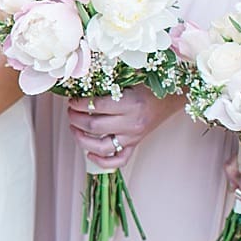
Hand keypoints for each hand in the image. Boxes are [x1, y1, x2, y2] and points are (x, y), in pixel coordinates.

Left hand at [66, 88, 183, 169]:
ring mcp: (133, 137)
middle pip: (94, 127)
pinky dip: (102, 161)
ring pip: (102, 147)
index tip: (72, 100)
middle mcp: (131, 123)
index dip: (78, 104)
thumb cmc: (148, 86)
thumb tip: (81, 85)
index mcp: (130, 103)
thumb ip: (108, 83)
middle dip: (75, 119)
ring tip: (74, 128)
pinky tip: (90, 154)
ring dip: (82, 140)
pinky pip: (119, 160)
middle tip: (70, 111)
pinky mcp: (135, 145)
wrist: (171, 99)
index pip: (96, 106)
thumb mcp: (129, 78)